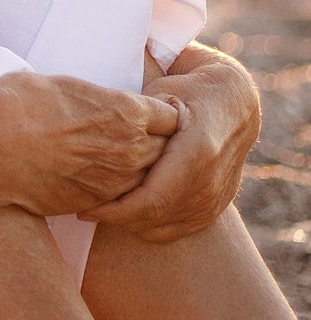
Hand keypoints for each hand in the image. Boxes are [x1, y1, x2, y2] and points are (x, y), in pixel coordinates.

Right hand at [0, 70, 179, 217]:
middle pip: (167, 151)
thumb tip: (83, 95)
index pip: (173, 117)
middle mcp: (131, 148)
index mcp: (128, 111)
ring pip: (148, 180)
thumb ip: (91, 96)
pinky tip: (97, 181)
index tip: (152, 116)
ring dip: (140, 173)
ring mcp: (116, 181)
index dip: (164, 116)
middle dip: (158, 146)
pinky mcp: (96, 204)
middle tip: (139, 141)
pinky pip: (120, 200)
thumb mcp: (63, 84)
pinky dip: (116, 192)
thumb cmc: (21, 104)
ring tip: (118, 163)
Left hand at [78, 42, 260, 240]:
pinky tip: (129, 213)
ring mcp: (217, 198)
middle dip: (116, 218)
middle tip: (86, 209)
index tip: (84, 206)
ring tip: (103, 209)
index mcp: (197, 152)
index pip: (151, 198)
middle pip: (155, 216)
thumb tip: (97, 136)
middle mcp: (211, 181)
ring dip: (130, 223)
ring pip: (165, 227)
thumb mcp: (161, 93)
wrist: (234, 102)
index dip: (115, 209)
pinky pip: (179, 230)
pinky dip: (151, 226)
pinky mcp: (217, 206)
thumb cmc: (187, 90)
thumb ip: (136, 118)